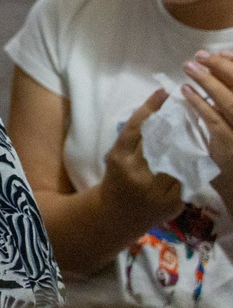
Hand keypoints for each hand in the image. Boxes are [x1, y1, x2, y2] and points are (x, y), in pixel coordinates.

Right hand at [99, 87, 183, 226]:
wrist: (115, 216)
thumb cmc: (117, 180)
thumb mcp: (117, 158)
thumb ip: (135, 141)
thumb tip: (159, 112)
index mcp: (119, 159)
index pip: (135, 128)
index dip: (149, 108)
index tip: (162, 91)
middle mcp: (137, 174)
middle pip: (162, 142)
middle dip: (175, 126)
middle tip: (184, 111)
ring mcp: (156, 191)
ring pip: (180, 161)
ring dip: (187, 147)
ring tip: (192, 135)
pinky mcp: (171, 203)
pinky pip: (186, 179)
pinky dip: (189, 169)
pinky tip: (191, 162)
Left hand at [184, 55, 232, 179]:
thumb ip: (229, 112)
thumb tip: (217, 87)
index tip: (224, 53)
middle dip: (224, 67)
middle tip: (203, 55)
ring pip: (231, 100)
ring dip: (209, 80)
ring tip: (190, 67)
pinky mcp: (230, 145)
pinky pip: (214, 119)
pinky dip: (199, 103)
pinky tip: (186, 92)